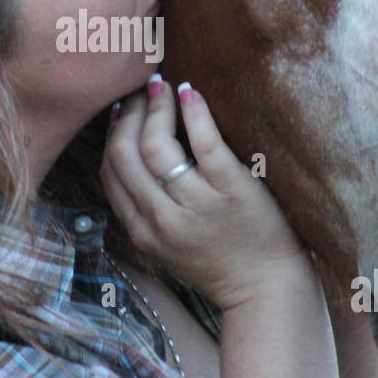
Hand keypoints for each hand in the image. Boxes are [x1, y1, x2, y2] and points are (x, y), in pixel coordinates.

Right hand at [99, 77, 311, 310]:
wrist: (266, 289)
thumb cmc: (218, 262)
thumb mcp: (166, 247)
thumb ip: (144, 209)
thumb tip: (130, 152)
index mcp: (143, 232)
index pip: (111, 173)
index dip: (112, 134)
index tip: (123, 110)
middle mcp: (163, 220)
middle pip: (125, 154)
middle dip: (129, 114)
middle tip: (142, 91)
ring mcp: (198, 206)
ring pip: (156, 146)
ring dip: (156, 107)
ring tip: (163, 87)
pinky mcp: (233, 191)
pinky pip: (205, 143)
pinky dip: (193, 112)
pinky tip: (189, 92)